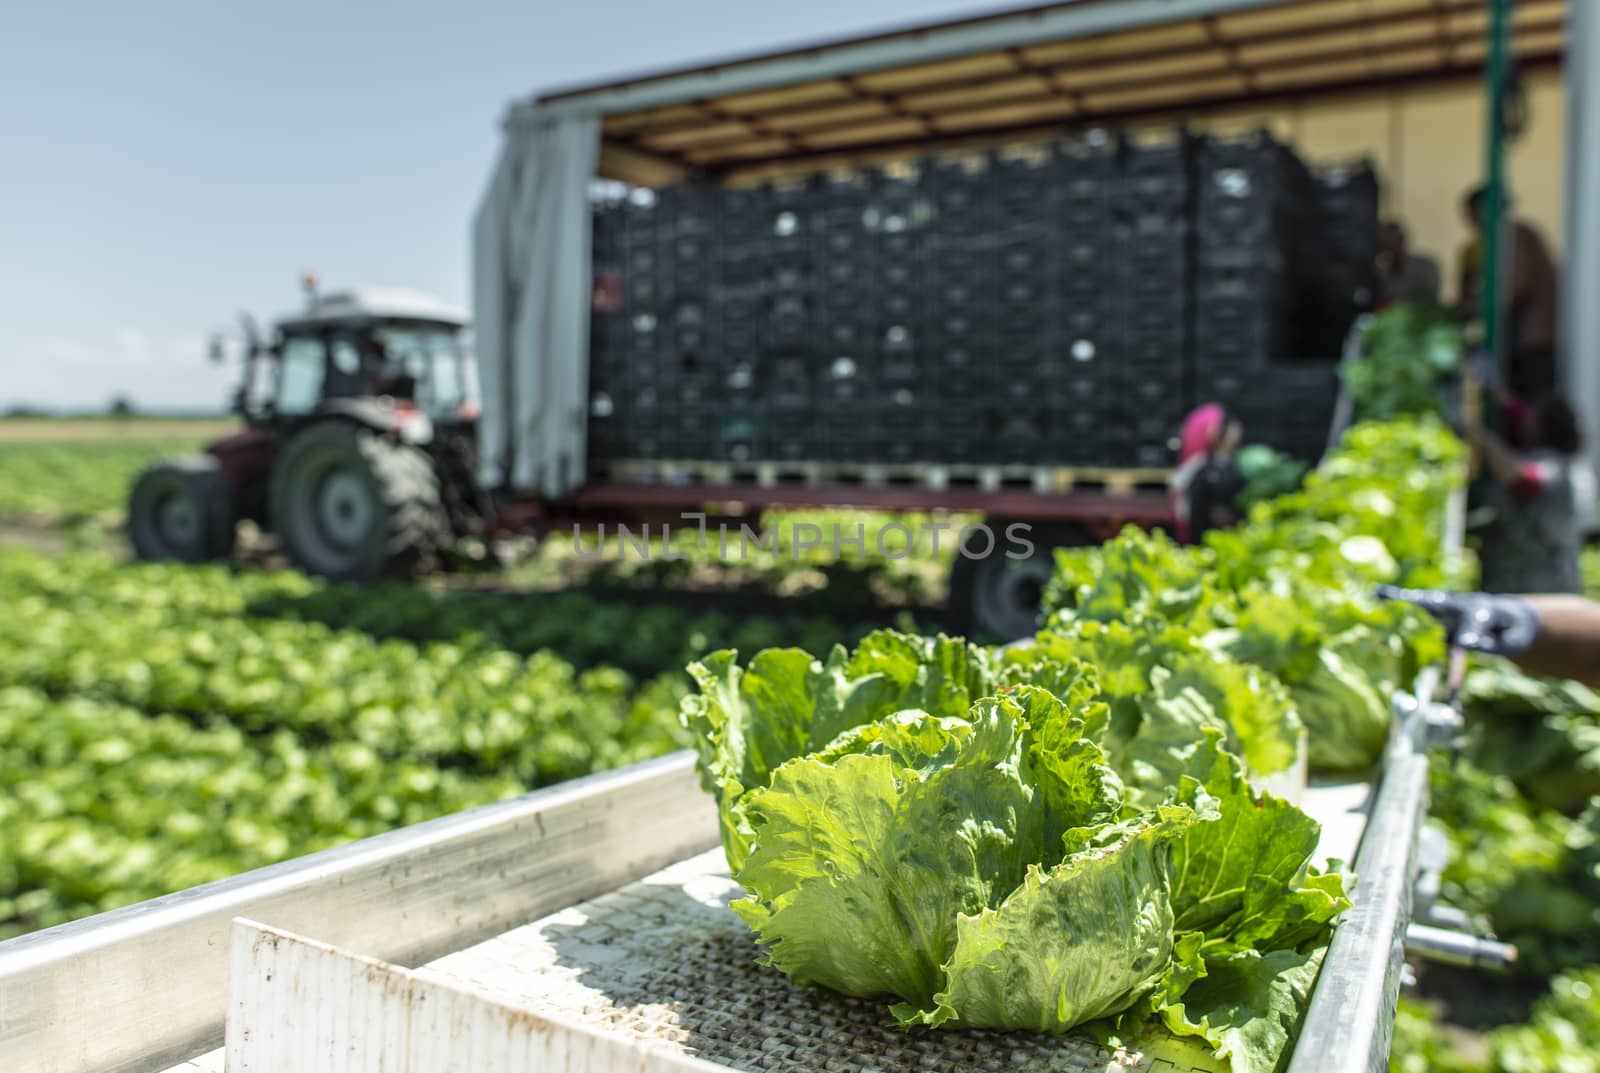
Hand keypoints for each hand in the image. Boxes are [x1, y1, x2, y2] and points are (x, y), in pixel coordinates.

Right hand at [1375, 585, 1540, 655]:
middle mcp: (1463, 604)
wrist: (1508, 614)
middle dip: (1429, 603)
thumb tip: (1466, 644)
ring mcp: (1449, 605)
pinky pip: (1415, 603)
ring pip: (1424, 601)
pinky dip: (1396, 597)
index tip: (1466, 644)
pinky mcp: (1436, 609)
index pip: (1476, 626)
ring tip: (1379, 592)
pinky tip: (1377, 591)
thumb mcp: (1514, 642)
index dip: (1472, 636)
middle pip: (1444, 604)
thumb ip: (1495, 646)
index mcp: (1486, 612)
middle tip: (1414, 600)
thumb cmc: (1512, 632)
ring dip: (1403, 597)